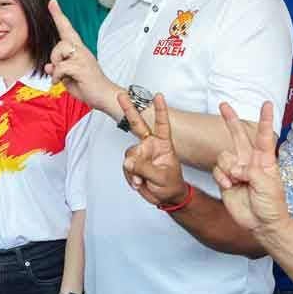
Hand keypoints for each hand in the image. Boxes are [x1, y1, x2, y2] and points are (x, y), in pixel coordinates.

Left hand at [44, 0, 119, 112]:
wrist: (105, 97)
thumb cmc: (88, 87)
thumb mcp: (68, 78)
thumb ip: (59, 70)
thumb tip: (48, 67)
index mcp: (79, 50)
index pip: (67, 29)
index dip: (59, 15)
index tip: (52, 2)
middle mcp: (81, 50)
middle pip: (60, 41)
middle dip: (54, 56)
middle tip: (57, 70)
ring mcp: (83, 57)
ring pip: (60, 51)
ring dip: (56, 66)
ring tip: (61, 76)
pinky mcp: (82, 67)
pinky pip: (60, 67)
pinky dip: (56, 76)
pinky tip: (59, 82)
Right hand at [119, 92, 188, 207]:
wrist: (166, 197)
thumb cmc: (171, 185)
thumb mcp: (161, 177)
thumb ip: (145, 168)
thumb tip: (128, 161)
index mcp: (163, 143)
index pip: (162, 124)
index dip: (160, 110)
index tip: (159, 96)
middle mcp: (150, 144)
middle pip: (137, 124)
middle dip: (128, 109)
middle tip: (121, 95)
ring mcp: (141, 153)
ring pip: (129, 155)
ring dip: (133, 170)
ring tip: (142, 181)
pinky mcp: (133, 163)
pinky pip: (126, 166)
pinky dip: (130, 177)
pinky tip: (138, 183)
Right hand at [213, 101, 289, 236]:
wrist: (261, 224)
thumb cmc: (271, 205)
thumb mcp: (268, 185)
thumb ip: (251, 171)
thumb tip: (235, 168)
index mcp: (264, 159)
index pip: (264, 136)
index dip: (265, 119)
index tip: (267, 104)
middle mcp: (249, 161)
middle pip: (238, 136)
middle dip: (230, 120)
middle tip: (223, 105)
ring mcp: (236, 170)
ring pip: (224, 156)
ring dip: (228, 168)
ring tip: (236, 181)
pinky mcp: (225, 180)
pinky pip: (217, 171)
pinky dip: (222, 178)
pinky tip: (230, 187)